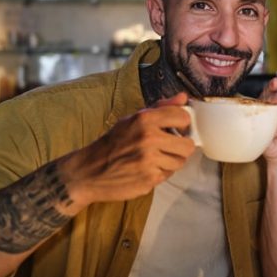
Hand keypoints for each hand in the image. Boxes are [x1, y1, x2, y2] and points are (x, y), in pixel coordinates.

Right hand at [59, 92, 195, 210]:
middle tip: (169, 148)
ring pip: (180, 162)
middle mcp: (148, 138)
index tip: (178, 129)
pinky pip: (168, 175)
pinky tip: (146, 170)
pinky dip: (160, 173)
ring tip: (155, 159)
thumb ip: (160, 108)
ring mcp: (149, 160)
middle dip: (181, 148)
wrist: (88, 171)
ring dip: (170, 162)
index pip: (183, 117)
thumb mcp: (132, 119)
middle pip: (188, 145)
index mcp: (144, 119)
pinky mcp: (149, 179)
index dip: (184, 124)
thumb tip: (183, 97)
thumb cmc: (112, 144)